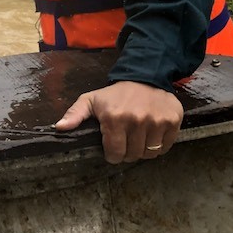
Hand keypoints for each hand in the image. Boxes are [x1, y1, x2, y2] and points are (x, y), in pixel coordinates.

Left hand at [54, 81, 182, 163]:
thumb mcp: (90, 100)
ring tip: (137, 138)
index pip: (115, 154)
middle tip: (125, 141)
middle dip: (127, 152)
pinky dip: (158, 145)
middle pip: (132, 155)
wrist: (144, 77)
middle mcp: (137, 120)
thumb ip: (75, 115)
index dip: (112, 154)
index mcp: (114, 118)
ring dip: (143, 150)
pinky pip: (166, 147)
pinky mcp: (173, 121)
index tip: (112, 148)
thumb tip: (59, 127)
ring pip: (149, 153)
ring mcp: (157, 121)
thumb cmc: (115, 94)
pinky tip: (151, 134)